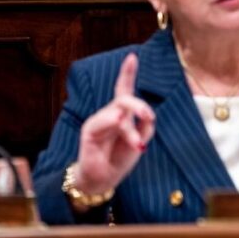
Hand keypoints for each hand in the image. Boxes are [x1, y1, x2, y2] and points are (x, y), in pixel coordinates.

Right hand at [73, 54, 155, 195]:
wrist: (102, 180)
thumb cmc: (119, 159)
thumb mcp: (139, 142)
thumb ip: (145, 127)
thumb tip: (148, 114)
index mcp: (122, 115)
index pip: (124, 90)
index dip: (127, 73)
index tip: (132, 57)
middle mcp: (110, 114)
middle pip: (124, 99)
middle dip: (138, 105)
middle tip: (148, 115)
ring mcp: (99, 121)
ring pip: (118, 113)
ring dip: (130, 128)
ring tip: (136, 144)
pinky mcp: (89, 130)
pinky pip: (104, 121)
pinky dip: (115, 124)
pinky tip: (121, 126)